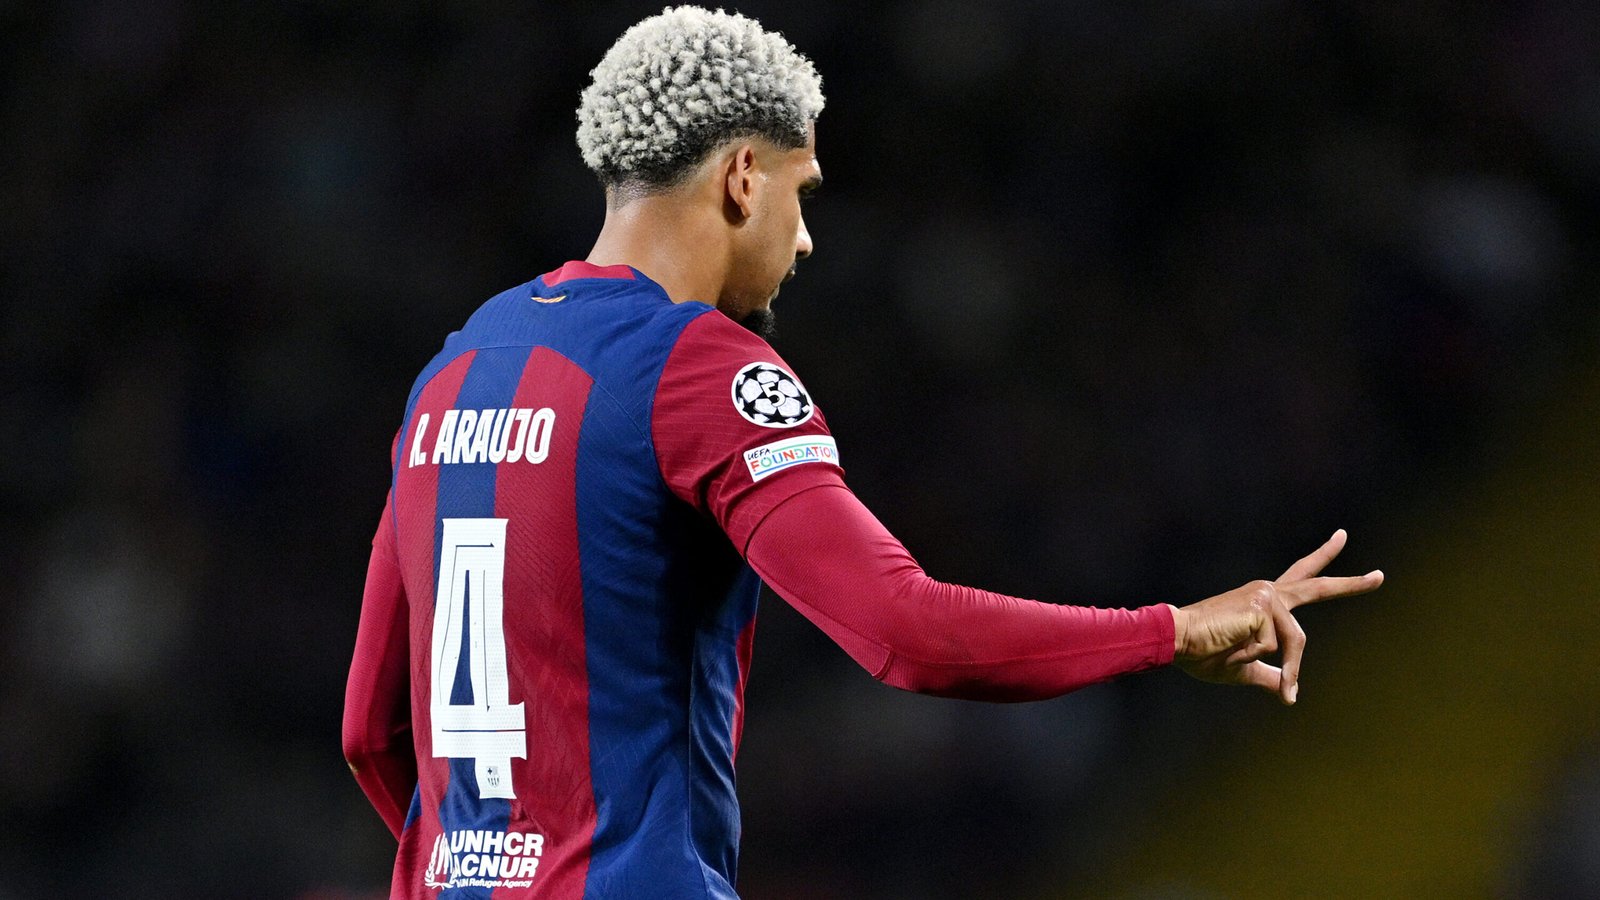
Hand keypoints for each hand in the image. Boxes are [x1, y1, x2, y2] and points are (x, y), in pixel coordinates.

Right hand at [1170, 530, 1382, 704]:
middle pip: (1319, 587)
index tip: (1342, 540)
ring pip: (1293, 643)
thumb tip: (1288, 696)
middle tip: (1381, 577)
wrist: (1176, 640)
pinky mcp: (1262, 607)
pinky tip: (1229, 644)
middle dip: (1352, 584)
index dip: (1324, 560)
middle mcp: (1269, 592)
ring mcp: (1267, 597)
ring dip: (1279, 667)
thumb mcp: (1243, 669)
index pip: (1301, 578)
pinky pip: (1272, 647)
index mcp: (1265, 602)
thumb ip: (1269, 675)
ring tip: (1234, 656)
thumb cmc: (1202, 653)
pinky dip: (1249, 656)